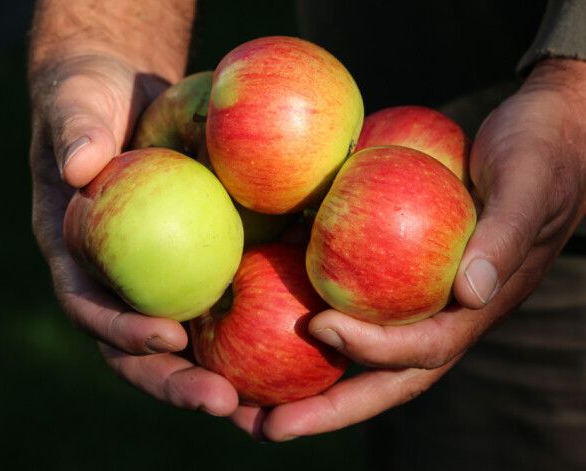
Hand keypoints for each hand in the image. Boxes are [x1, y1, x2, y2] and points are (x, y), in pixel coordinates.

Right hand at [29, 52, 239, 416]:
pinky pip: (224, 294)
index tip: (168, 339)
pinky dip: (256, 319)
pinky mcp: (196, 260)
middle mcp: (116, 278)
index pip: (89, 307)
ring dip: (222, 373)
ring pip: (187, 337)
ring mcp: (158, 274)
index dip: (121, 332)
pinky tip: (299, 335)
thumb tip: (79, 168)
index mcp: (75, 254)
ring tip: (266, 405)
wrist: (126, 92)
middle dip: (177, 381)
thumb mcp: (76, 102)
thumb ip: (74, 130)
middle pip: (139, 347)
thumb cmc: (91, 96)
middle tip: (225, 403)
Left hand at [229, 58, 585, 440]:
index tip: (320, 326)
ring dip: (307, 381)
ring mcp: (416, 297)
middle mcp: (441, 312)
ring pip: (358, 352)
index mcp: (476, 305)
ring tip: (247, 397)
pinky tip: (259, 312)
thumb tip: (470, 293)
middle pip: (382, 377)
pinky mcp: (394, 272)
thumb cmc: (539, 153)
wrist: (538, 132)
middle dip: (327, 408)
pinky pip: (350, 301)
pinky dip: (307, 313)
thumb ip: (505, 235)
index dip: (373, 348)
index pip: (423, 347)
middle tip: (266, 426)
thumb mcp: (528, 183)